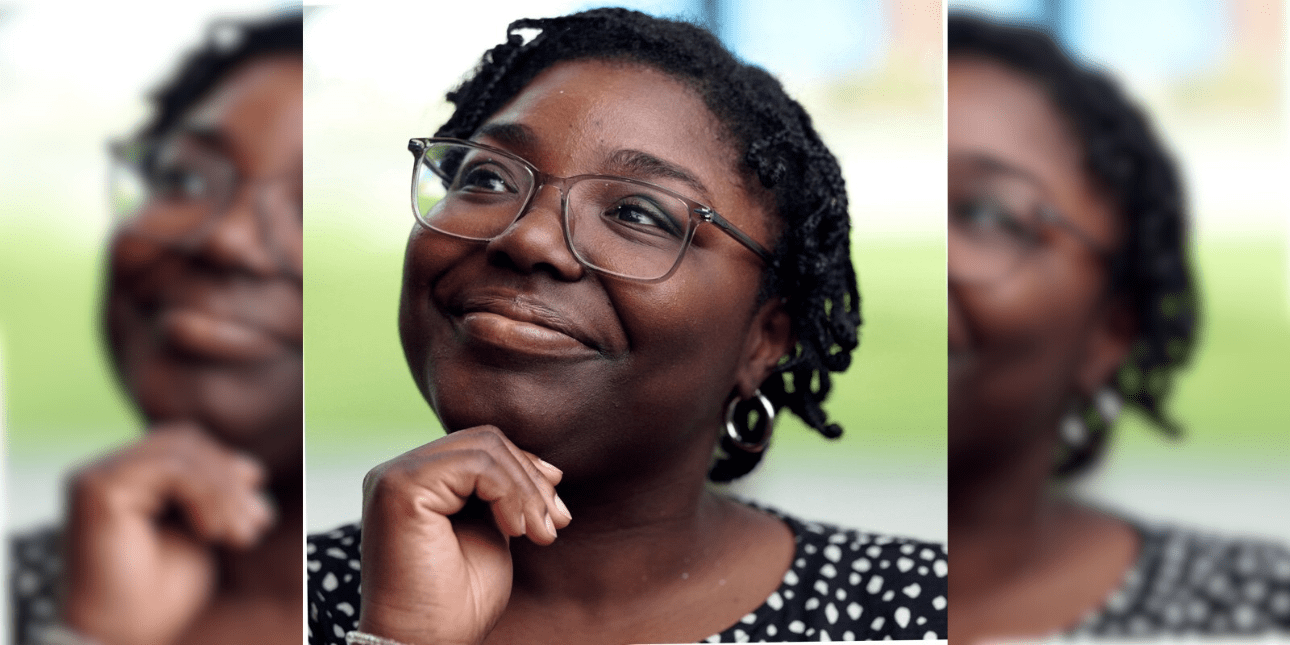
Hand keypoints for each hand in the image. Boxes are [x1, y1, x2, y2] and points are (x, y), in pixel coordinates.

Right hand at [59, 423, 274, 644]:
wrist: (121, 638)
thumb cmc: (158, 595)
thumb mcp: (201, 533)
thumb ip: (218, 497)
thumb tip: (253, 467)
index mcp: (126, 479)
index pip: (184, 444)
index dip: (227, 468)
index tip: (259, 510)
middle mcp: (104, 471)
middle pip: (183, 440)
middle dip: (229, 479)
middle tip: (258, 522)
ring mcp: (96, 476)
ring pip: (180, 452)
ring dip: (223, 492)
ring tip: (242, 535)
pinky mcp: (97, 488)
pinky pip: (171, 469)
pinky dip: (206, 496)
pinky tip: (214, 533)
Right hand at [357, 425, 571, 644]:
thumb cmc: (457, 602)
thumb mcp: (492, 533)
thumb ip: (503, 495)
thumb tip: (547, 466)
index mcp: (417, 482)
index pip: (481, 447)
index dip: (526, 471)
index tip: (557, 513)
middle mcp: (398, 473)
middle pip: (485, 440)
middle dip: (532, 479)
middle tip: (556, 524)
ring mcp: (395, 477)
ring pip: (485, 447)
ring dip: (526, 490)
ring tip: (540, 533)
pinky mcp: (400, 487)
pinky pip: (476, 464)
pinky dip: (511, 493)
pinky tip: (517, 531)